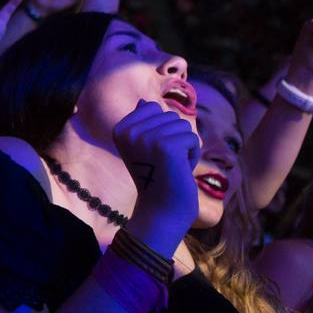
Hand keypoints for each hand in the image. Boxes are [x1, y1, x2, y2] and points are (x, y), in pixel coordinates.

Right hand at [113, 99, 201, 249]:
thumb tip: (144, 102)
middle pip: (170, 116)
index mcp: (120, 129)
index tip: (155, 152)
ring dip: (185, 147)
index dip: (162, 130)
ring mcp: (146, 138)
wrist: (162, 209)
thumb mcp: (144, 146)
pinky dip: (193, 155)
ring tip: (173, 166)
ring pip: (183, 126)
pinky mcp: (166, 146)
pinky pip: (192, 138)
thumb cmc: (158, 177)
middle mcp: (129, 131)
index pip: (153, 109)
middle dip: (176, 138)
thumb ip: (143, 123)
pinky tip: (181, 170)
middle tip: (165, 163)